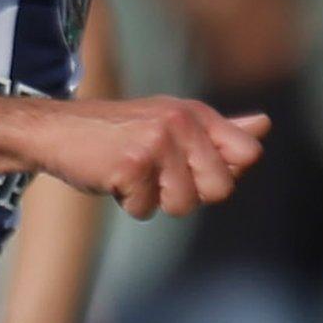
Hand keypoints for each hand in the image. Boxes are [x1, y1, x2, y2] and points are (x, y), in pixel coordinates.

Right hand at [31, 97, 267, 219]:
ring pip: (184, 205)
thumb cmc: (118, 132)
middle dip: (189, 193)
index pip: (248, 154)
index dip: (223, 173)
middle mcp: (181, 121)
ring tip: (134, 174)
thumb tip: (265, 126)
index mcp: (196, 112)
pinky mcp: (132, 165)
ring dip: (155, 201)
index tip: (191, 167)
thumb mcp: (172, 122)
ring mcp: (157, 142)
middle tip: (158, 174)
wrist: (57, 131)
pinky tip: (113, 178)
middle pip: (221, 189)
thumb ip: (220, 130)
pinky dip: (128, 203)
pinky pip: (146, 210)